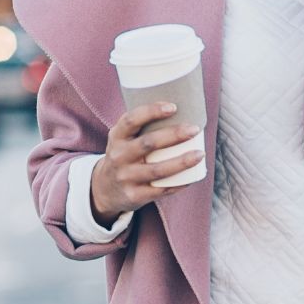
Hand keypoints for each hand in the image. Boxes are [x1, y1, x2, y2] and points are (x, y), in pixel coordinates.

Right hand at [91, 101, 203, 224]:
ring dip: (181, 162)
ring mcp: (126, 177)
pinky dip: (178, 183)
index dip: (151, 111)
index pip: (131, 120)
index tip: (173, 107)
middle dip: (174, 135)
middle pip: (148, 143)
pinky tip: (192, 177)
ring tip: (200, 154)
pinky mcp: (134, 195)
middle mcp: (118, 156)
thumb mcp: (122, 139)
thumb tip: (181, 107)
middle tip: (194, 129)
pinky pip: (161, 190)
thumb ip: (142, 125)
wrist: (104, 189)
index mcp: (116, 137)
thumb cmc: (124, 156)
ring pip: (157, 170)